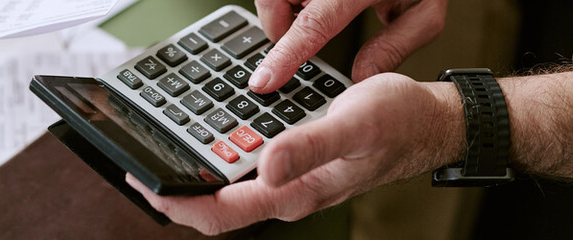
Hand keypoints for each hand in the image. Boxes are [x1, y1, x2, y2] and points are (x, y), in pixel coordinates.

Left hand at [127, 73, 463, 234]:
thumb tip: (265, 167)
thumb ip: (309, 147)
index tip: (144, 182)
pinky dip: (224, 158)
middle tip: (142, 162)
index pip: (220, 214)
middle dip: (176, 191)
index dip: (176, 203)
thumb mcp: (353, 126)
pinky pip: (249, 171)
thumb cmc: (398, 124)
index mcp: (294, 192)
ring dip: (197, 174)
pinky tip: (214, 136)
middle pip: (217, 207)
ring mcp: (292, 182)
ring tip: (166, 150)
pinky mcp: (297, 166)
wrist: (429, 123)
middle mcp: (288, 193)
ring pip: (230, 190)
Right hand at [249, 0, 446, 92]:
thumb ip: (393, 47)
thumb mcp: (424, 13)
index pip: (312, 23)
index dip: (286, 54)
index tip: (265, 80)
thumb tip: (361, 77)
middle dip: (276, 27)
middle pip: (276, 1)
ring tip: (312, 14)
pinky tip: (313, 2)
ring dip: (282, 9)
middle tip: (296, 43)